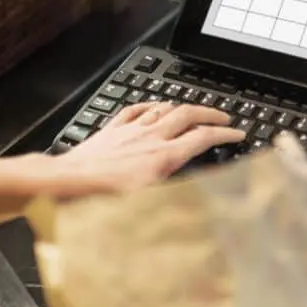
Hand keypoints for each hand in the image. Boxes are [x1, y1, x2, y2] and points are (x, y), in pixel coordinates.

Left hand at [38, 102, 243, 197]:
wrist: (69, 181)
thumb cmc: (103, 196)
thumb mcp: (148, 202)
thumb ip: (177, 194)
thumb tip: (203, 193)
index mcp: (163, 156)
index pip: (203, 138)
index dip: (225, 134)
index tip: (237, 133)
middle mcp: (150, 137)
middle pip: (188, 114)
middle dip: (210, 112)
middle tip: (223, 116)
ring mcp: (131, 129)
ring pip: (164, 107)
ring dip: (183, 107)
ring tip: (193, 110)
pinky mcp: (113, 128)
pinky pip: (136, 108)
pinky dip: (151, 104)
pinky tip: (154, 106)